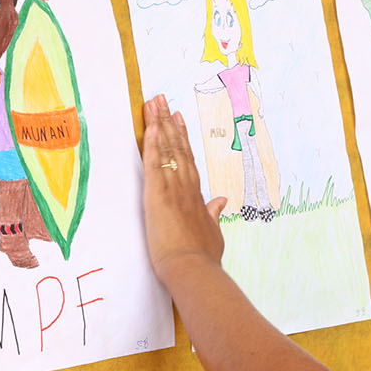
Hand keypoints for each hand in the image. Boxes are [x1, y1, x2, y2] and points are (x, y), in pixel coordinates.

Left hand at [142, 94, 226, 282]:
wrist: (193, 269)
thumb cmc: (202, 257)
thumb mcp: (212, 233)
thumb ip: (214, 214)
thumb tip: (220, 201)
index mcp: (197, 197)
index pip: (188, 161)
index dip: (183, 139)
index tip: (178, 120)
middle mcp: (186, 188)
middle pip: (177, 148)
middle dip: (169, 123)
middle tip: (163, 101)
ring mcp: (173, 189)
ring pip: (166, 150)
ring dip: (158, 125)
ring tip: (154, 103)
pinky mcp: (158, 195)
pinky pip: (154, 163)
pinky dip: (151, 144)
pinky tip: (149, 127)